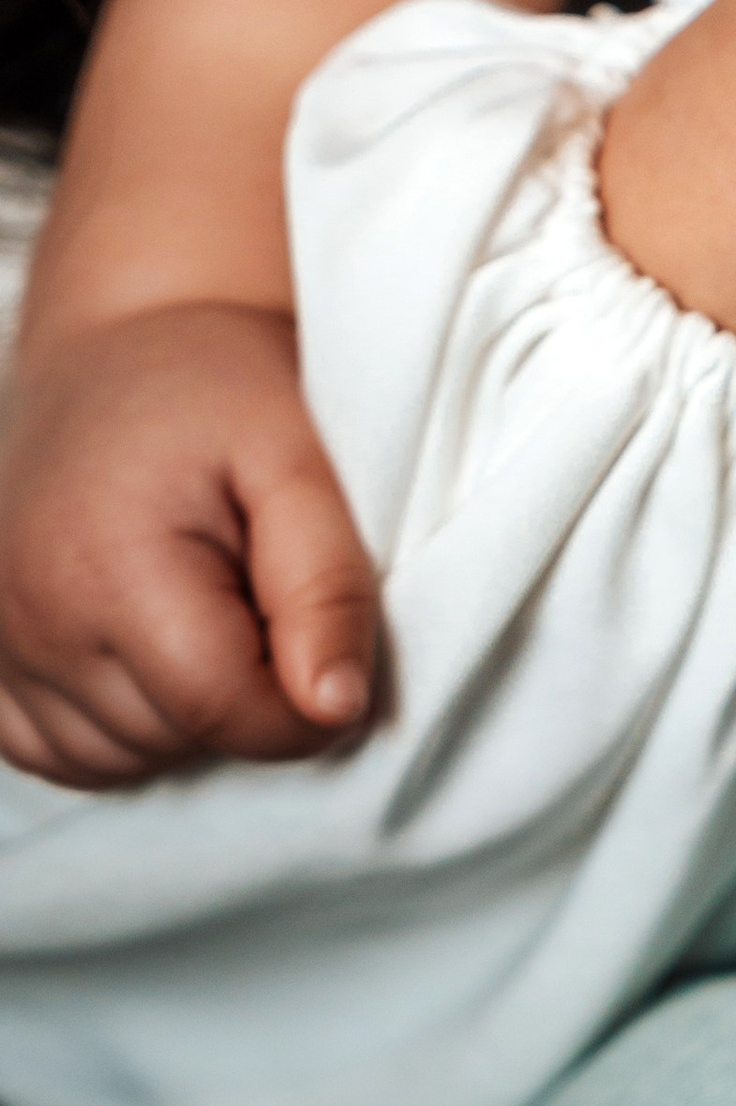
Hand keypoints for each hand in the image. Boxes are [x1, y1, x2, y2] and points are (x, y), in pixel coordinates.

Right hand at [0, 301, 375, 786]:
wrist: (119, 346)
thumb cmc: (215, 390)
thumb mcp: (296, 459)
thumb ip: (325, 585)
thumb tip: (335, 711)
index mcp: (106, 569)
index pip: (222, 711)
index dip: (303, 708)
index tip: (334, 651)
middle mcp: (27, 620)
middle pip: (174, 739)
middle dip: (245, 695)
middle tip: (264, 591)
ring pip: (119, 759)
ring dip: (186, 716)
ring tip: (213, 605)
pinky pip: (63, 754)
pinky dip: (123, 727)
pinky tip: (158, 645)